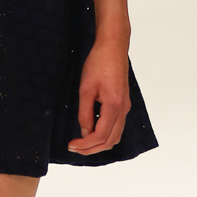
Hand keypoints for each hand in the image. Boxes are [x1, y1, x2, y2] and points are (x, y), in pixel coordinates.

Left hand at [68, 39, 130, 155]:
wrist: (113, 47)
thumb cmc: (99, 63)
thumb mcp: (85, 89)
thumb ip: (85, 113)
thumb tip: (84, 132)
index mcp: (114, 106)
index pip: (100, 135)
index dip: (85, 145)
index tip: (71, 145)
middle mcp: (123, 109)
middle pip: (110, 141)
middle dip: (91, 148)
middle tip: (74, 148)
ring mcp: (126, 107)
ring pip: (115, 136)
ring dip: (99, 143)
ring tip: (81, 142)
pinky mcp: (124, 104)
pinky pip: (117, 127)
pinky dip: (105, 135)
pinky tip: (91, 131)